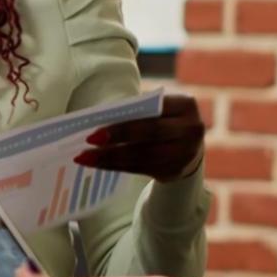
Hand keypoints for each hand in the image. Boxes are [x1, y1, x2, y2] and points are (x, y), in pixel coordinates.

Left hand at [78, 93, 204, 181]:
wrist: (188, 147)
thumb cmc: (163, 121)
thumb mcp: (158, 110)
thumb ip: (138, 111)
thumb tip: (99, 118)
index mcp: (185, 106)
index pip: (153, 112)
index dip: (126, 122)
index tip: (96, 129)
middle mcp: (190, 130)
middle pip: (150, 134)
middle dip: (117, 138)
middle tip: (89, 142)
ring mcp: (185, 153)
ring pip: (143, 156)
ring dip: (111, 157)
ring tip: (85, 157)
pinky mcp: (175, 171)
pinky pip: (140, 168)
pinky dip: (117, 166)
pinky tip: (98, 164)